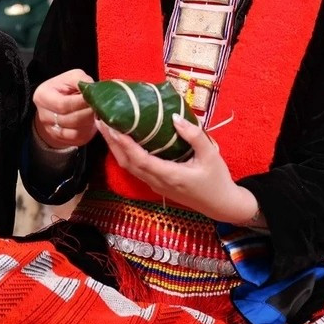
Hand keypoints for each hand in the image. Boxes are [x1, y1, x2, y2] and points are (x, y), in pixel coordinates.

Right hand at [32, 69, 97, 148]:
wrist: (57, 105)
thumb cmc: (64, 88)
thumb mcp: (70, 77)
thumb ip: (80, 80)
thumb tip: (94, 90)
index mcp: (42, 97)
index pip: (63, 104)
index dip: (81, 103)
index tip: (96, 98)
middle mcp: (44, 115)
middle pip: (69, 119)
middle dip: (88, 113)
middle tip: (102, 106)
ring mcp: (51, 130)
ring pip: (74, 131)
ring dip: (90, 122)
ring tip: (99, 113)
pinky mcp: (62, 139)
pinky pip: (78, 138)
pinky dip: (89, 131)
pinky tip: (94, 122)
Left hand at [99, 115, 259, 224]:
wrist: (222, 206)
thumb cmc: (218, 180)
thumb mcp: (212, 155)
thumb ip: (195, 136)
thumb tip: (175, 117)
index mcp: (169, 175)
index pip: (140, 159)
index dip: (124, 144)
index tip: (111, 127)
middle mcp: (157, 181)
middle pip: (127, 162)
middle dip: (112, 142)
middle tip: (100, 120)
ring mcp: (155, 184)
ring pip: (128, 167)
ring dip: (115, 148)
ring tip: (107, 127)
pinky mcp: (156, 184)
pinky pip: (135, 168)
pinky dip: (125, 153)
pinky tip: (123, 140)